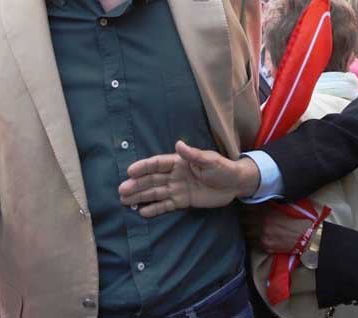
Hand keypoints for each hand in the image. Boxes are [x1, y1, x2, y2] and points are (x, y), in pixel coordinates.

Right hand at [118, 140, 259, 217]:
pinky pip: (166, 205)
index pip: (157, 164)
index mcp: (179, 162)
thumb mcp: (210, 160)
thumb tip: (178, 144)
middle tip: (121, 191)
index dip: (143, 167)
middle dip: (137, 185)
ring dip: (141, 196)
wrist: (235, 184)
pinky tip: (142, 212)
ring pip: (155, 193)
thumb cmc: (223, 168)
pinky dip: (155, 208)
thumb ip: (193, 154)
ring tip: (125, 201)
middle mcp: (175, 175)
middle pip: (152, 180)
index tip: (130, 171)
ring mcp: (177, 188)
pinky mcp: (183, 201)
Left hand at [241, 204, 311, 253]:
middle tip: (243, 215)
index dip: (243, 206)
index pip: (245, 207)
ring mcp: (263, 235)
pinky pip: (252, 242)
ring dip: (246, 228)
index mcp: (266, 210)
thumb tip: (256, 197)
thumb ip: (268, 202)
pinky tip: (255, 235)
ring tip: (249, 225)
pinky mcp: (266, 246)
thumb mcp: (283, 205)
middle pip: (243, 219)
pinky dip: (252, 238)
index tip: (243, 205)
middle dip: (243, 217)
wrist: (309, 235)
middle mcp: (262, 223)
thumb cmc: (297, 217)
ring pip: (245, 231)